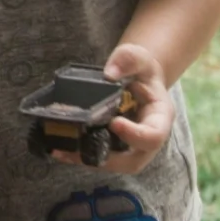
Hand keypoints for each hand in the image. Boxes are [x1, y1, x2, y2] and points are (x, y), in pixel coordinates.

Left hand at [48, 44, 173, 173]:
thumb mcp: (138, 56)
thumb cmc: (140, 68)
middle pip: (134, 161)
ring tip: (63, 151)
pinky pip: (101, 158)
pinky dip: (80, 156)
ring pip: (115, 164)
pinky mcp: (114, 146)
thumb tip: (110, 73)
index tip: (114, 123)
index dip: (135, 135)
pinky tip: (60, 150)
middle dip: (108, 159)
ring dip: (89, 160)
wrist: (135, 77)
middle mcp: (148, 137)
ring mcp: (131, 146)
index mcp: (160, 117)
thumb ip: (128, 60)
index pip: (154, 136)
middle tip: (80, 147)